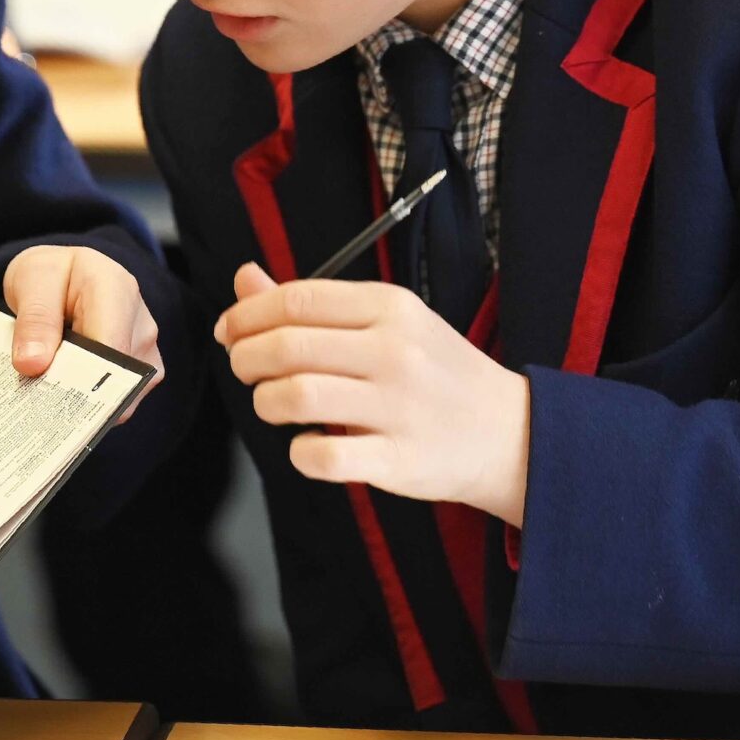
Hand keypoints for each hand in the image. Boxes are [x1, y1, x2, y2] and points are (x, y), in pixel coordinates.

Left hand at [3, 244, 161, 416]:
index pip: (108, 348)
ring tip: (48, 382)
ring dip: (79, 399)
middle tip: (35, 393)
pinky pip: (117, 403)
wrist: (66, 276)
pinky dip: (88, 403)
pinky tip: (65, 387)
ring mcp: (146, 352)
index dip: (79, 377)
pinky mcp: (142, 375)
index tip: (46, 395)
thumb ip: (34, 319)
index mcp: (117, 289)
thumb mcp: (31, 280)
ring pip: (117, 398)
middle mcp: (141, 323)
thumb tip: (33, 364)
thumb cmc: (51, 275)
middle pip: (115, 379)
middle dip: (74, 393)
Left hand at [219, 262, 532, 525]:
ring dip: (265, 402)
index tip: (229, 330)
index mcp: (390, 307)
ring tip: (273, 404)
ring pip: (296, 396)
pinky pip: (323, 455)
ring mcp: (398, 407)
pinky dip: (298, 452)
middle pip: (287, 346)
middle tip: (245, 369)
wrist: (510, 433)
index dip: (247, 314)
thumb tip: (244, 279)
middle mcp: (394, 351)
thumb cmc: (435, 372)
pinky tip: (305, 444)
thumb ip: (312, 304)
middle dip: (245, 358)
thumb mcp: (386, 322)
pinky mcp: (398, 459)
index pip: (296, 300)